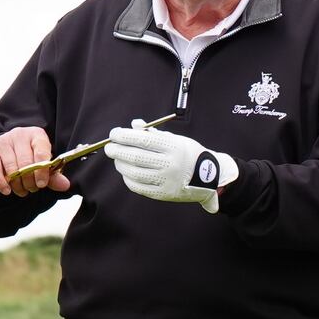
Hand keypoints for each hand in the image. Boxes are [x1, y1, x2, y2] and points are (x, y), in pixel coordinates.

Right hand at [0, 127, 70, 196]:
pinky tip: (7, 190)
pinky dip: (1, 182)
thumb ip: (54, 174)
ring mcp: (4, 141)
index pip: (41, 152)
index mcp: (37, 134)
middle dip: (30, 180)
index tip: (42, 184)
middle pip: (25, 162)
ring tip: (23, 191)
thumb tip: (65, 186)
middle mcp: (20, 134)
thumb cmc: (31, 154)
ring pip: (11, 167)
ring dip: (17, 184)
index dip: (42, 170)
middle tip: (33, 189)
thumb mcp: (44, 161)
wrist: (10, 147)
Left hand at [105, 119, 238, 213]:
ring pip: (134, 172)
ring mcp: (166, 180)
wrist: (209, 177)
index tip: (114, 133)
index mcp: (174, 147)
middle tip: (109, 147)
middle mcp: (170, 164)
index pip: (143, 140)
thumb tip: (134, 125)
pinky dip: (128, 178)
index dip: (125, 136)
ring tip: (118, 159)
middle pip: (136, 156)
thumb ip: (154, 133)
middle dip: (118, 150)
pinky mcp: (162, 194)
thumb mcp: (177, 139)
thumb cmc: (190, 154)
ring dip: (121, 164)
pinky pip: (138, 187)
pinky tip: (126, 172)